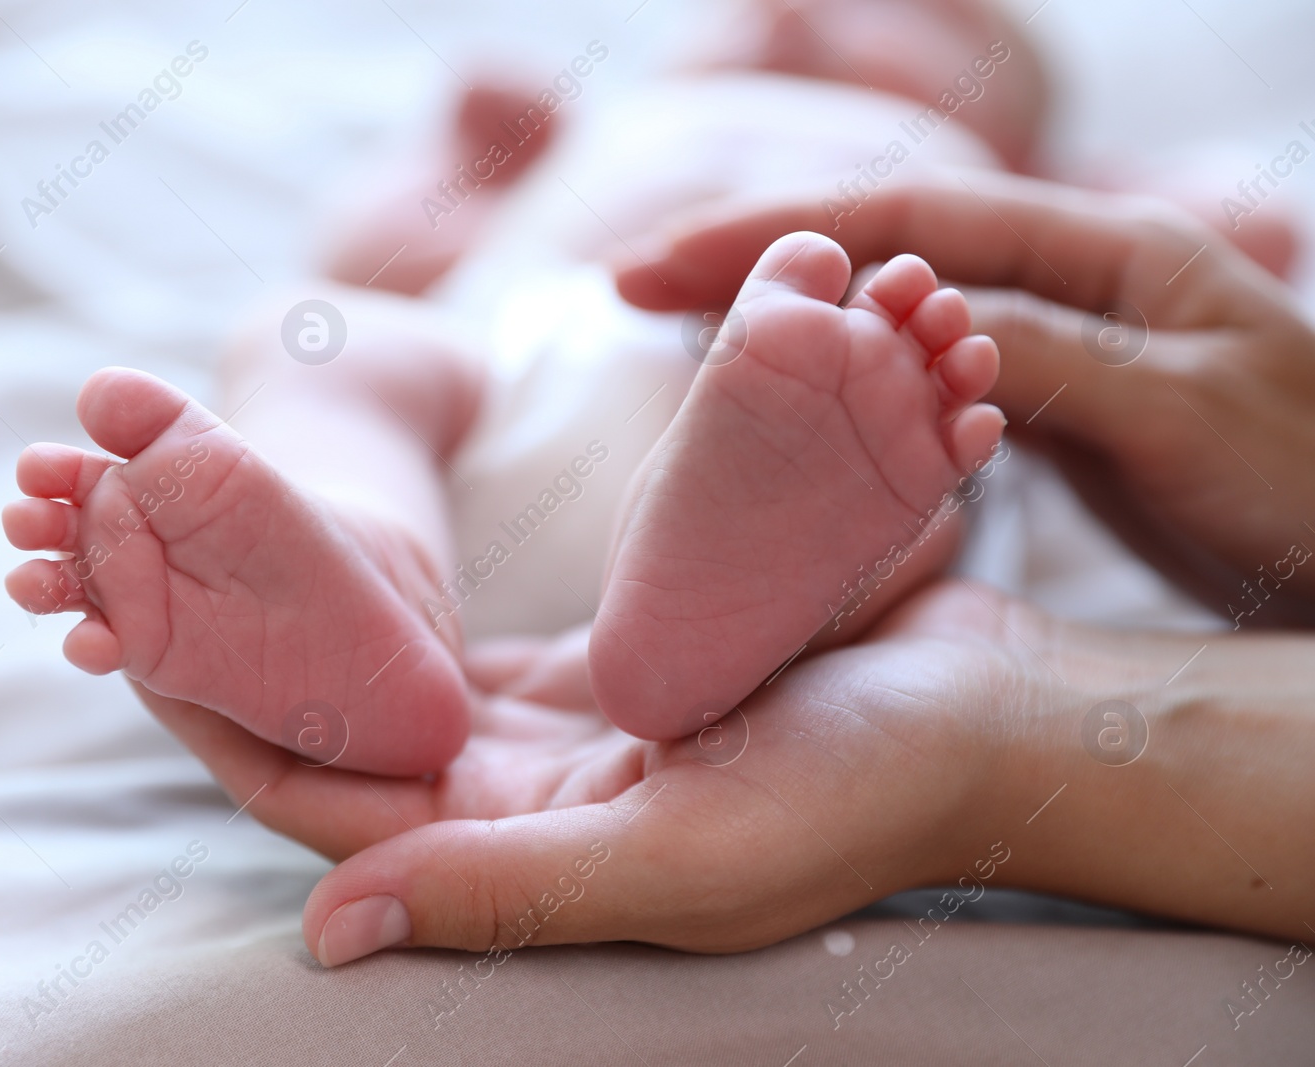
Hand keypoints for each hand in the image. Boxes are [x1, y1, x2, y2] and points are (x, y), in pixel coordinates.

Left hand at [141, 582, 1048, 965]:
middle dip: (236, 652)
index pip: (323, 803)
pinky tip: (332, 534)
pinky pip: (457, 639)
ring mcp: (547, 742)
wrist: (987, 719)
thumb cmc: (860, 791)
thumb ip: (510, 888)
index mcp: (518, 861)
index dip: (222, 724)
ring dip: (301, 611)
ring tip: (207, 527)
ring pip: (384, 679)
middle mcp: (513, 809)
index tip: (132, 629)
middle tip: (139, 552)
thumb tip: (326, 930)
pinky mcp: (590, 674)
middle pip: (335, 732)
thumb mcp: (688, 857)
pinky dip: (394, 589)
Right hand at [616, 171, 1314, 620]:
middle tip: (634, 290)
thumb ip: (1040, 357)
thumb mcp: (1178, 409)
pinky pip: (921, 389)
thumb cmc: (1310, 485)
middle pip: (879, 254)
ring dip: (790, 328)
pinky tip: (793, 409)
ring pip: (891, 322)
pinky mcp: (1051, 415)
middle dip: (757, 265)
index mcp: (1103, 250)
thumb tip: (902, 321)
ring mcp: (1056, 349)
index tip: (653, 267)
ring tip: (686, 342)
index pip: (905, 222)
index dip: (773, 238)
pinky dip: (845, 393)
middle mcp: (1068, 284)